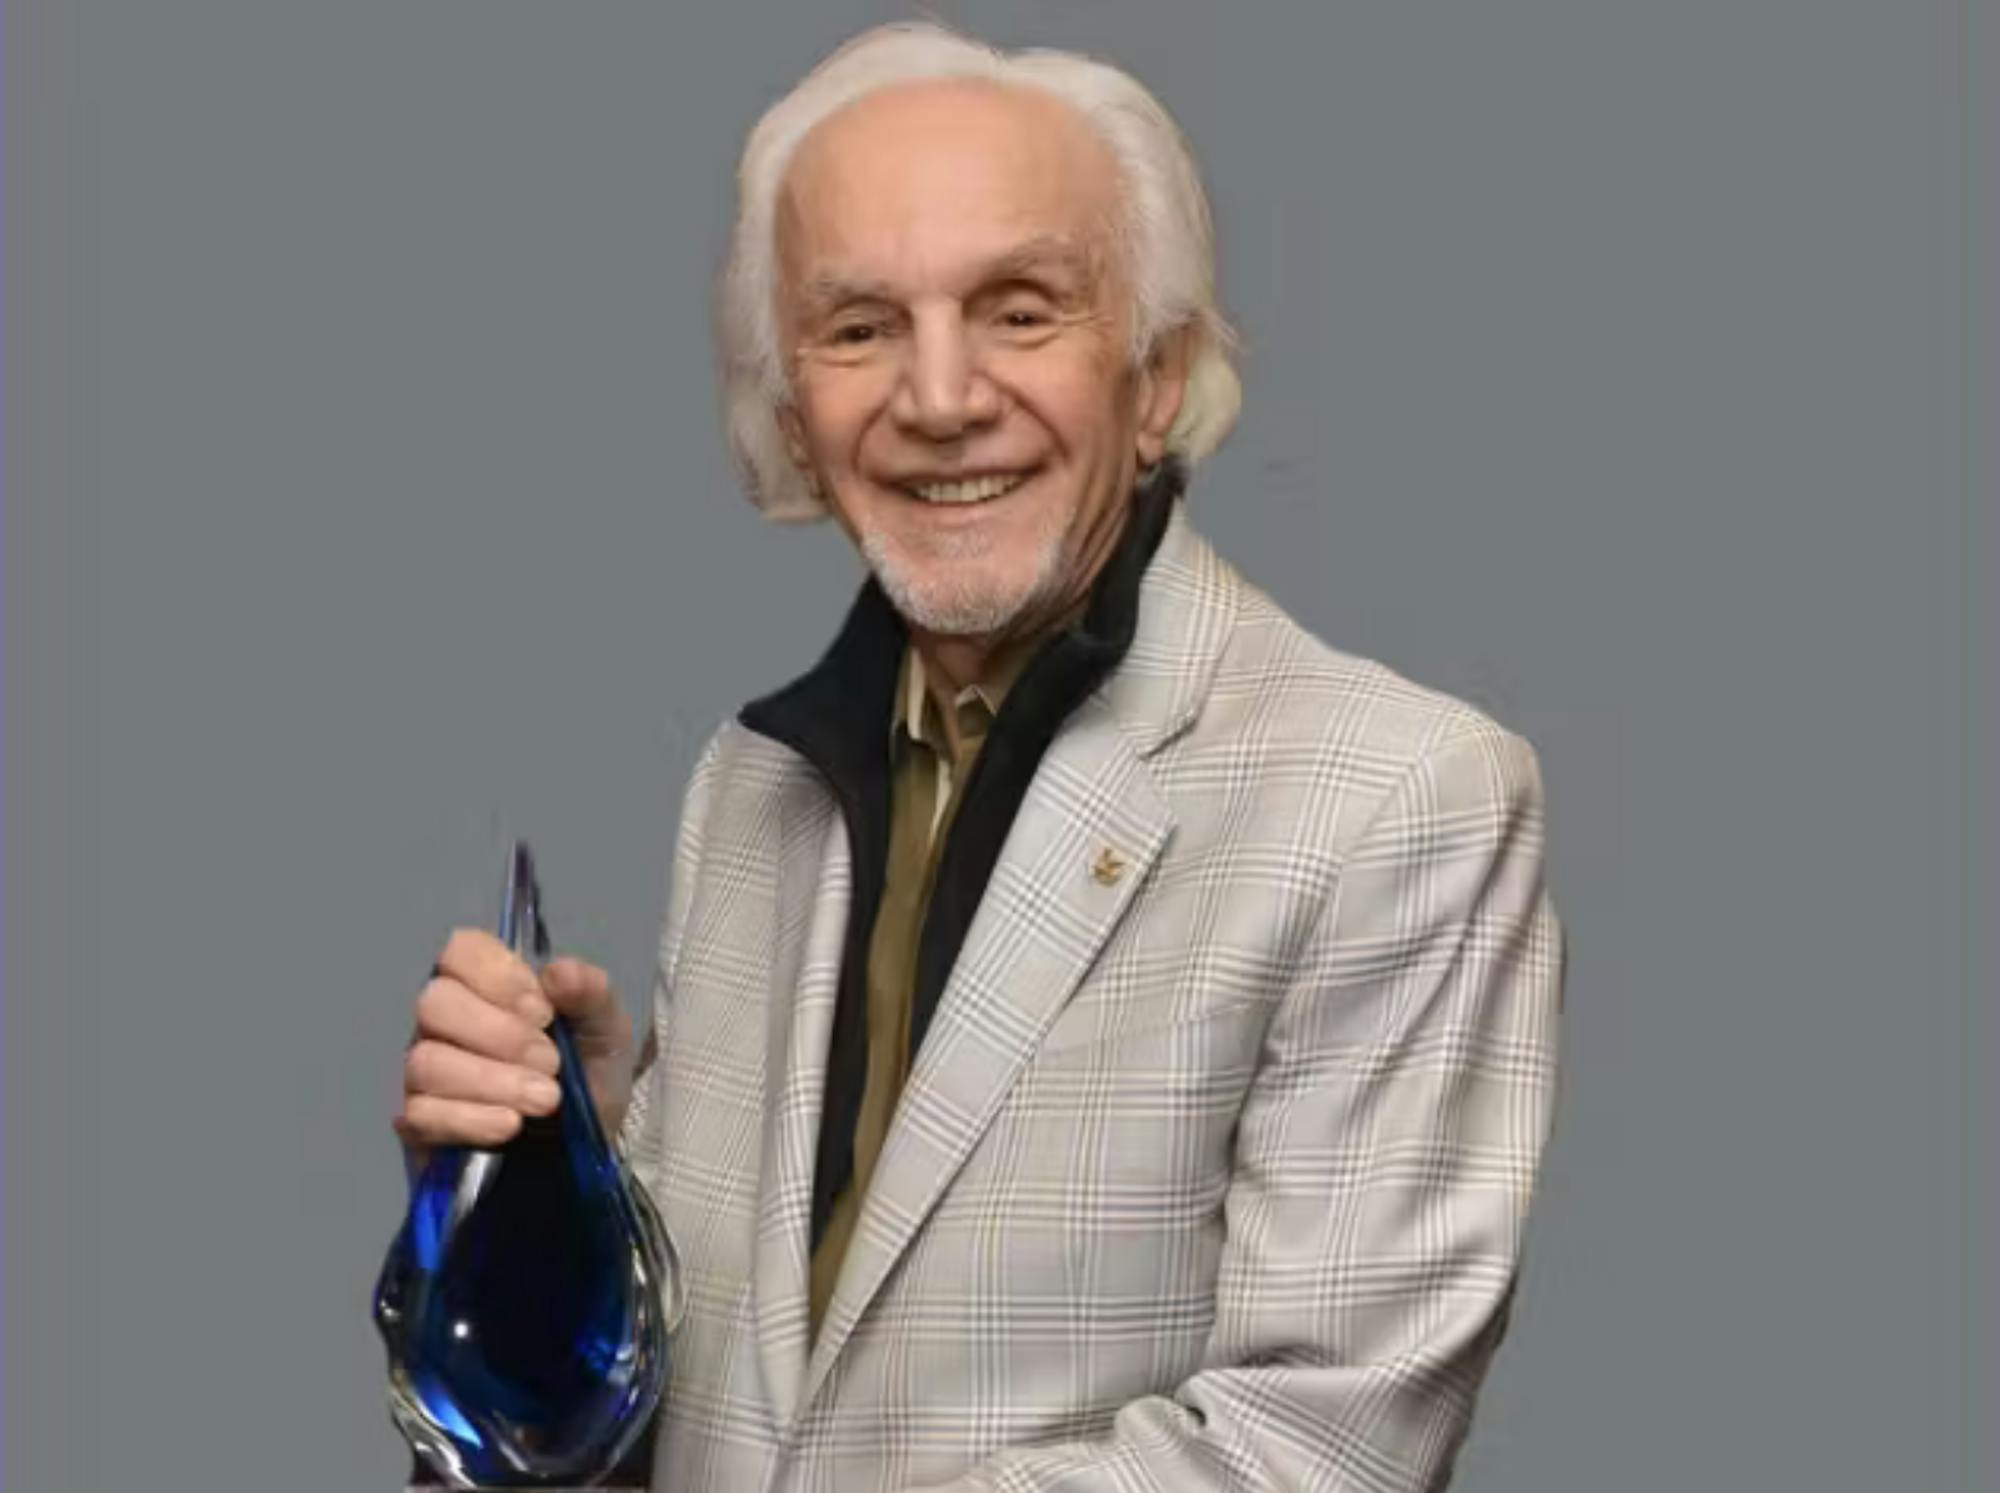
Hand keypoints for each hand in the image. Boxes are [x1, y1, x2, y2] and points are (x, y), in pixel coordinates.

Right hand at [392, 928, 635, 1153]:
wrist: (584, 1152)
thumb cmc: (589, 1078)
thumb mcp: (607, 1032)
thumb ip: (590, 994)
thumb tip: (558, 972)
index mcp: (487, 986)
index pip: (460, 950)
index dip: (497, 976)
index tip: (544, 1012)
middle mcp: (445, 1022)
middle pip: (435, 1003)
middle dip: (500, 1035)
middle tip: (551, 1063)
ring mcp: (424, 1072)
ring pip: (427, 1061)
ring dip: (493, 1081)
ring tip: (545, 1100)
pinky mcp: (418, 1124)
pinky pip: (421, 1113)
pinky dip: (471, 1119)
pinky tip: (511, 1125)